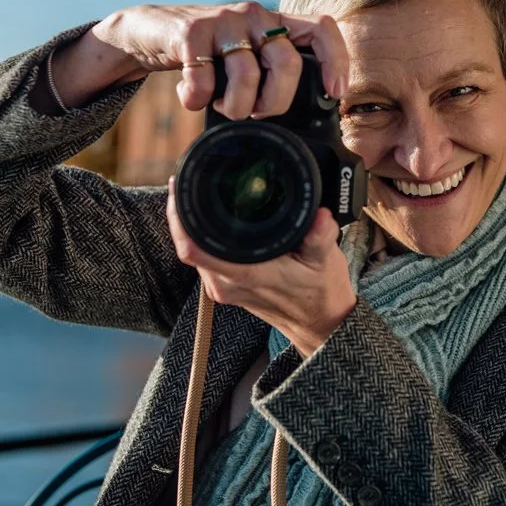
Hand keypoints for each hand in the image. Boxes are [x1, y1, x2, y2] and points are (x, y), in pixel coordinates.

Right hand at [92, 1, 347, 117]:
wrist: (152, 31)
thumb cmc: (209, 55)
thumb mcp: (247, 60)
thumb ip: (272, 76)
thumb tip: (304, 122)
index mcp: (276, 24)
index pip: (322, 28)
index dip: (335, 60)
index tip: (335, 93)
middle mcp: (256, 16)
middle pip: (288, 63)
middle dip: (276, 101)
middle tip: (258, 113)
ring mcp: (224, 20)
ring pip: (247, 74)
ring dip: (235, 106)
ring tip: (223, 107)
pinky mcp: (191, 31)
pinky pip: (204, 77)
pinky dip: (197, 99)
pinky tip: (192, 99)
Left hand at [167, 179, 356, 357]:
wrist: (319, 325)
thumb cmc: (321, 295)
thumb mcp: (326, 260)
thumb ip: (320, 236)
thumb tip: (320, 214)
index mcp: (246, 274)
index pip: (194, 248)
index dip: (179, 217)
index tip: (180, 187)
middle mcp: (227, 283)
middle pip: (188, 245)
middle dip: (184, 211)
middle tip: (187, 180)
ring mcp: (224, 287)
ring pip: (195, 250)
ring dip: (192, 224)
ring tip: (196, 194)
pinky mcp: (226, 287)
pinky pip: (204, 257)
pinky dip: (203, 236)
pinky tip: (210, 219)